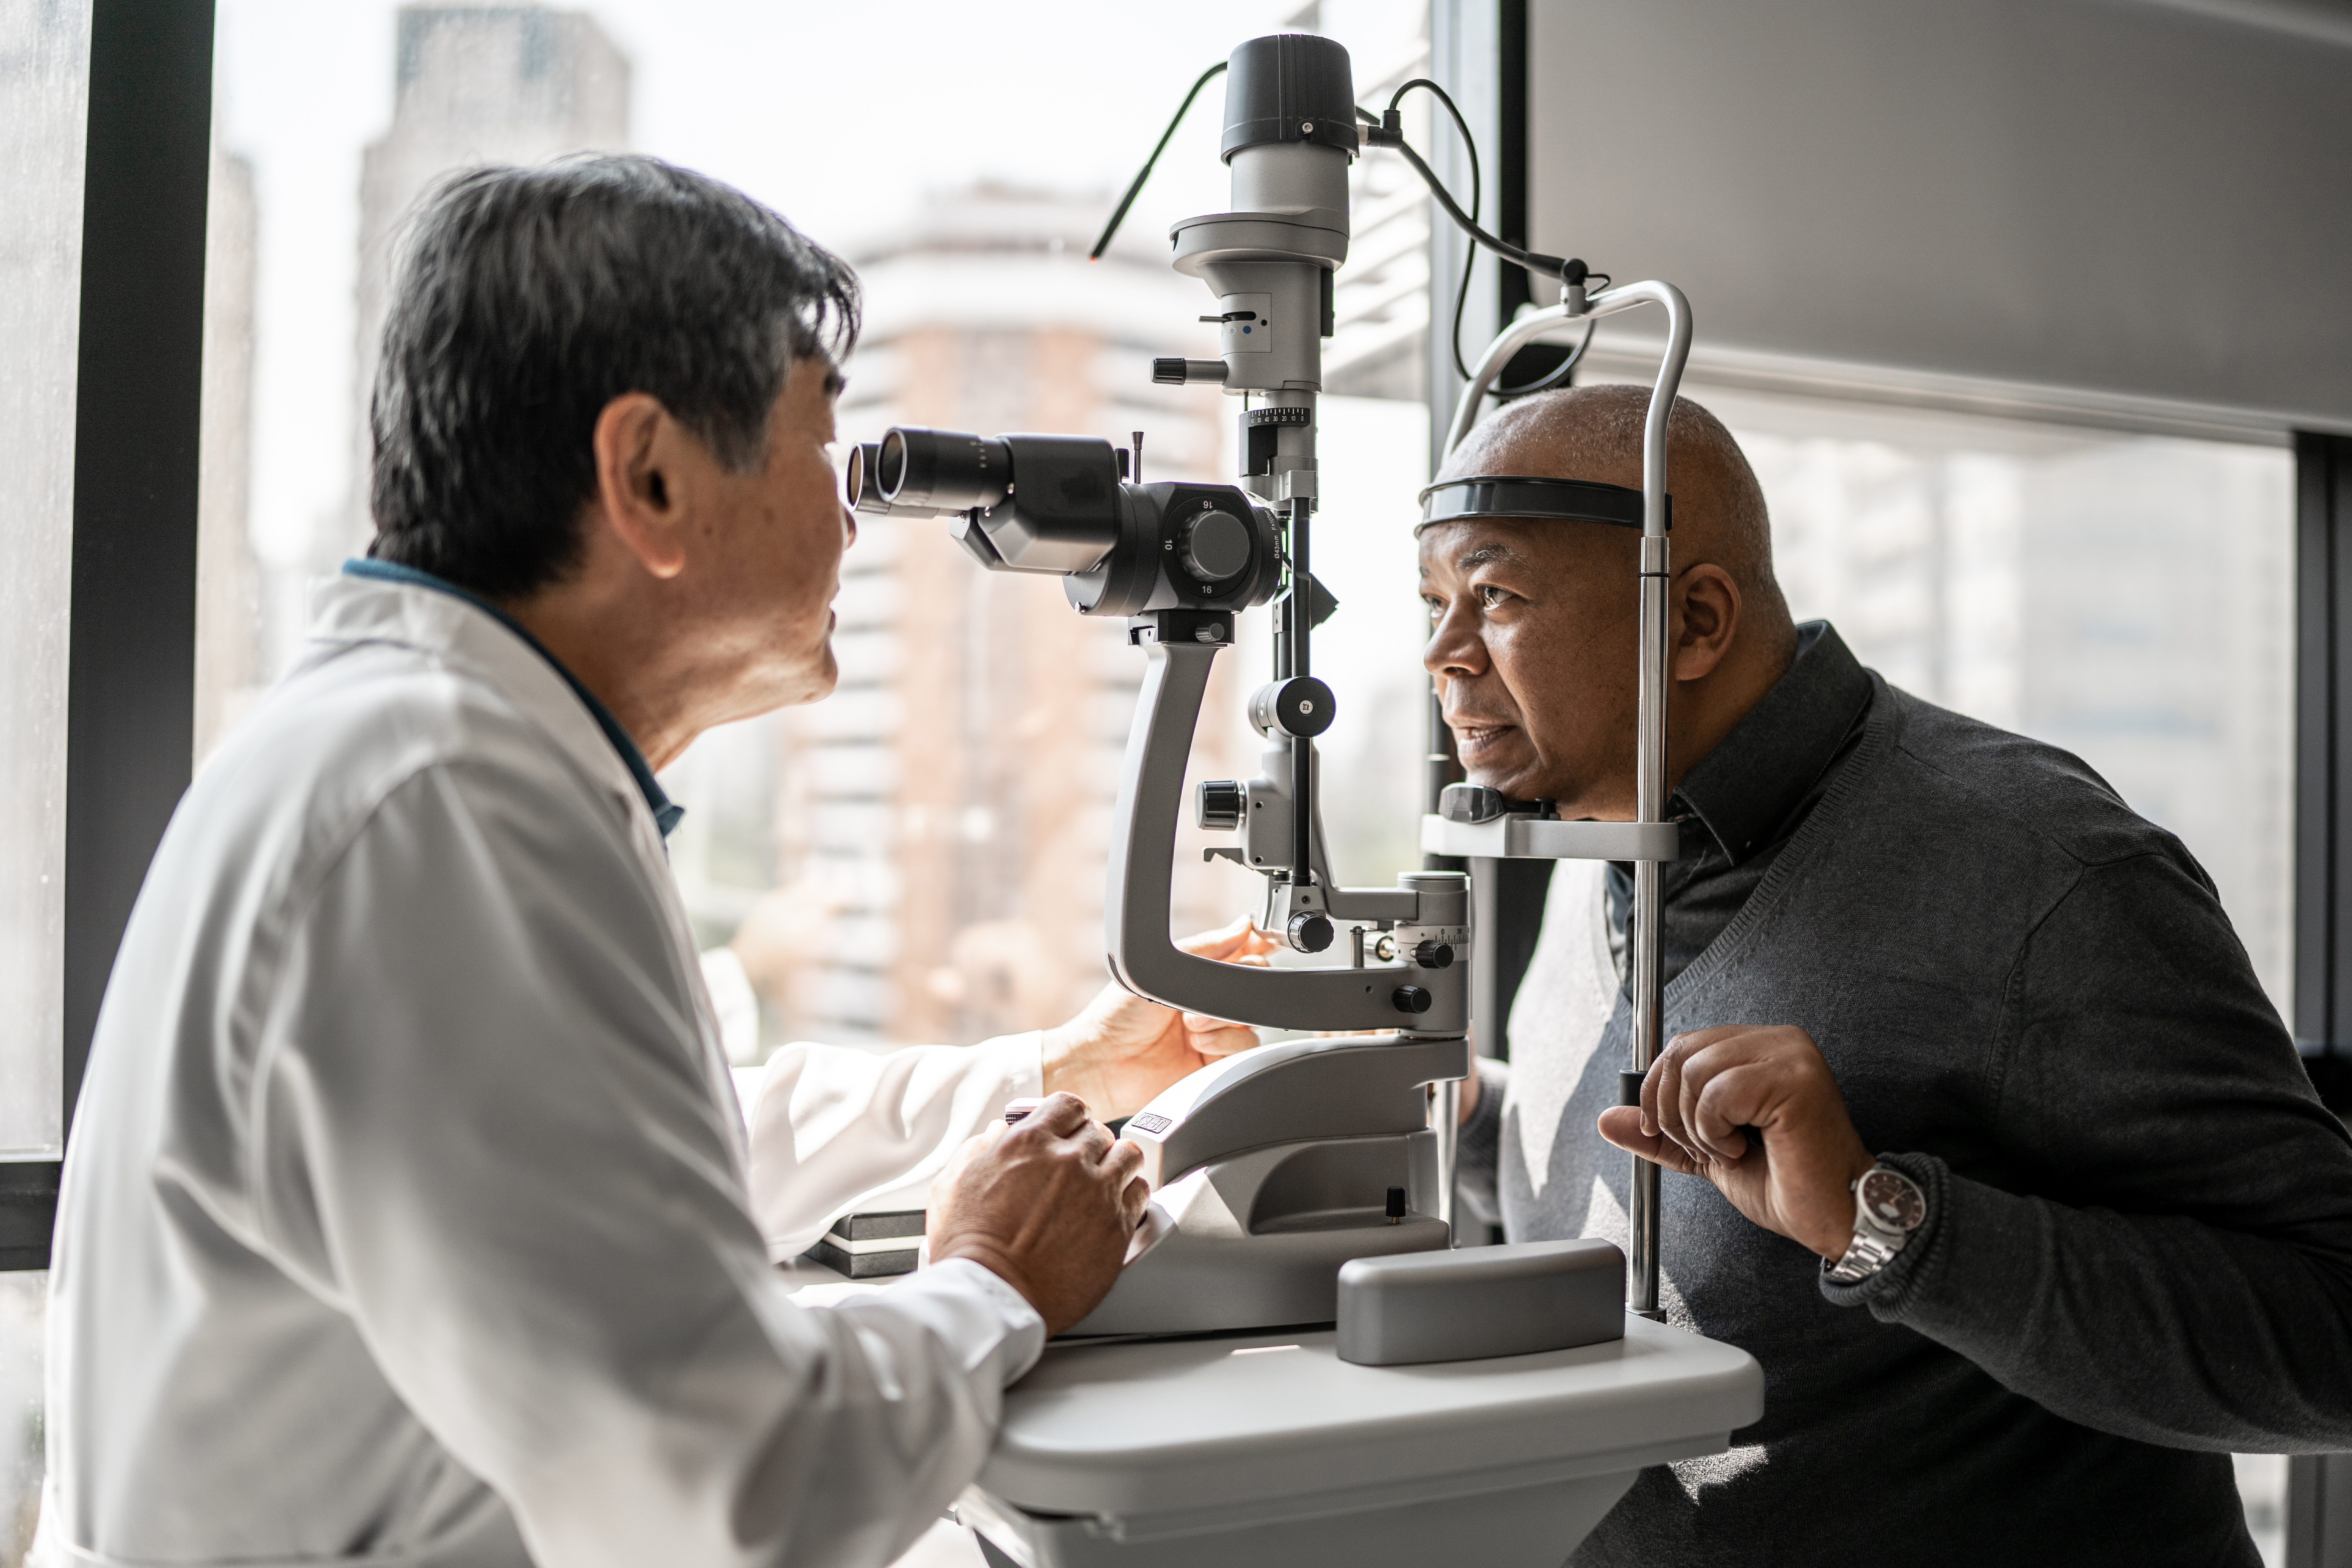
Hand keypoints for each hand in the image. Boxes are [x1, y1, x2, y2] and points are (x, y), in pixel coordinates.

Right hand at [927, 1093, 1148, 1335]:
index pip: (1068, 1105)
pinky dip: (1131, 1195)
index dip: (1070, 1118)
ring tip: (1105, 1181)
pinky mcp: (1117, 1226)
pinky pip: (1140, 1192)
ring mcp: (1097, 1192)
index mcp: (1029, 1142)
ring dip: (1116, 1164)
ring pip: (1128, 1155)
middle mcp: (1068, 1161)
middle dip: (1089, 1146)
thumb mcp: (953, 1183)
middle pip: (1098, 1132)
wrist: (993, 1296)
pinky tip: (1116, 1206)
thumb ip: (979, 1149)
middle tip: (1079, 1167)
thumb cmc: (968, 1248)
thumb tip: (998, 1132)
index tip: (1069, 1131)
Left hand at [1041, 917, 1277, 1119]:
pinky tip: (1198, 1043)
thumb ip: (1206, 948)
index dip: (1255, 945)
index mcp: (1194, 973)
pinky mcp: (1217, 1059)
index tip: (1262, 942)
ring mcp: (1213, 1030)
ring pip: (1251, 1016)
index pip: (1237, 952)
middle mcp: (1207, 1000)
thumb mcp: (1158, 969)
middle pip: (1252, 983)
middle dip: (1234, 987)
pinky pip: (1245, 1045)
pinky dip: (1224, 1042)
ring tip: (1190, 1025)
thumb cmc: (1117, 1015)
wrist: (1104, 1062)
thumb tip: (1243, 927)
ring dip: (1223, 1018)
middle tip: (1205, 996)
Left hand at [1595, 1025, 1874, 1259]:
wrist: (1832, 1215)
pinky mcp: (1796, 1079)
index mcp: (1761, 1046)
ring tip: (1732, 1149)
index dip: (1658, 1090)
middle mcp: (1780, 1040)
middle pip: (1681, 1053)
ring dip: (1698, 1126)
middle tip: (1706, 1146)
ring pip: (1695, 1073)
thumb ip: (1660, 1133)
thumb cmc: (1784, 1182)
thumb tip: (1607, 1119)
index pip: (1682, 1045)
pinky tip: (1746, 1149)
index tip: (1665, 1131)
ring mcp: (1791, 1055)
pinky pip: (1717, 1093)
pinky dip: (1716, 1131)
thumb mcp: (1706, 1152)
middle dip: (1674, 1111)